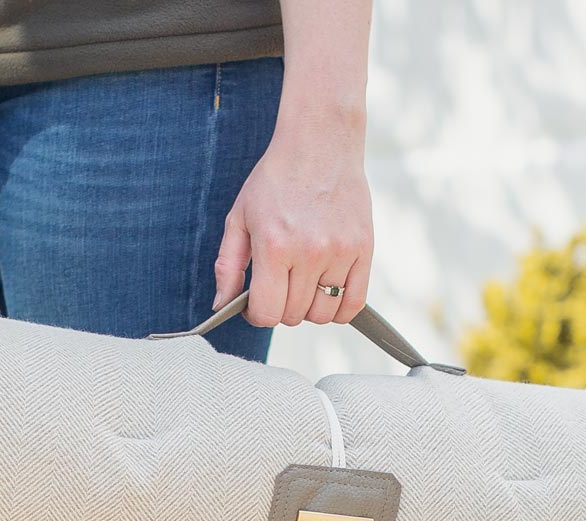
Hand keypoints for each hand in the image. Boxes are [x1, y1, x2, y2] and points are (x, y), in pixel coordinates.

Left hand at [212, 122, 372, 328]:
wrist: (320, 140)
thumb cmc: (276, 179)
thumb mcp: (239, 217)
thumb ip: (227, 265)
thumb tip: (221, 306)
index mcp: (275, 246)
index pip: (267, 313)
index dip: (257, 314)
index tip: (257, 301)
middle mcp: (309, 252)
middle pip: (293, 315)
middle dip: (282, 307)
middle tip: (280, 283)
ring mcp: (340, 252)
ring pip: (323, 314)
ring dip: (310, 308)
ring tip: (303, 283)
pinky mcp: (364, 248)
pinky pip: (353, 303)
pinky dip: (339, 309)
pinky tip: (327, 291)